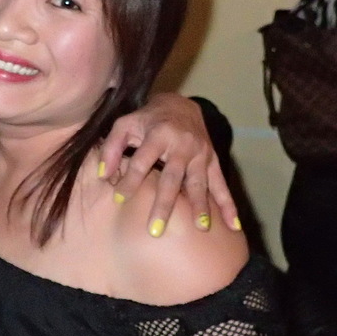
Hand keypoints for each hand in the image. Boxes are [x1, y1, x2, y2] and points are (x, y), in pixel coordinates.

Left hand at [98, 93, 239, 234]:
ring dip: (200, 206)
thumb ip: (111, 148)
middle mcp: (182, 145)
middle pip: (172, 178)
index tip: (119, 200)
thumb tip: (104, 175)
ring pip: (199, 183)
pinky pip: (221, 184)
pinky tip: (233, 225)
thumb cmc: (147, 120)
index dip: (130, 180)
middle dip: (164, 204)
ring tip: (201, 228)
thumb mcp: (125, 125)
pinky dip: (228, 205)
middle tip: (156, 230)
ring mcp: (200, 153)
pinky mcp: (212, 160)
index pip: (142, 161)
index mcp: (158, 134)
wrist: (180, 105)